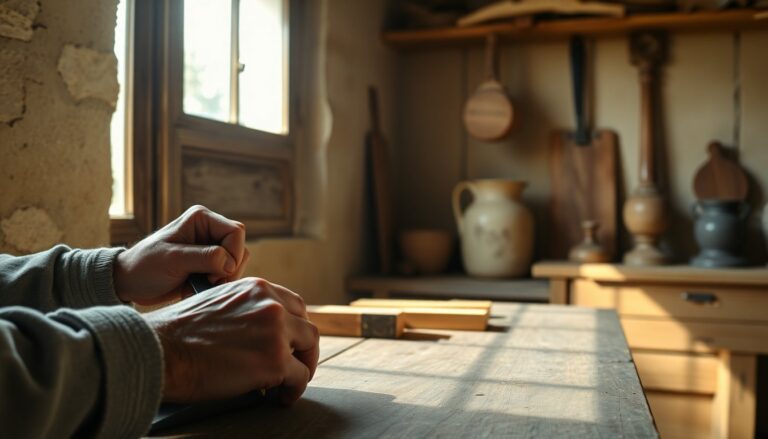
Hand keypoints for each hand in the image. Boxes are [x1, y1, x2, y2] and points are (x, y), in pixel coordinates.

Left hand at [114, 205, 249, 304]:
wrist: (129, 283)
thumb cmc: (145, 266)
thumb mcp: (173, 259)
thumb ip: (205, 257)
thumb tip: (231, 263)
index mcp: (201, 219)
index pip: (235, 232)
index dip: (232, 254)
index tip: (214, 274)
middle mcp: (209, 230)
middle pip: (240, 248)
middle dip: (229, 269)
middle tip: (209, 282)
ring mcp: (210, 248)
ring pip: (237, 262)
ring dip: (224, 278)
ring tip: (200, 286)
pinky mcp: (208, 266)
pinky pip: (228, 274)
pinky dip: (218, 285)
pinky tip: (197, 288)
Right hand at [144, 277, 318, 403]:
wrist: (162, 351)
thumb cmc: (178, 334)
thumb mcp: (217, 303)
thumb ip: (243, 310)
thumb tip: (257, 332)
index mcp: (256, 288)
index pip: (292, 304)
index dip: (295, 326)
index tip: (291, 341)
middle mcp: (271, 304)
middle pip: (306, 325)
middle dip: (304, 347)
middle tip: (297, 363)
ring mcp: (276, 331)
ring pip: (310, 348)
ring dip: (303, 366)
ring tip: (291, 382)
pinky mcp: (276, 360)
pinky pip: (300, 377)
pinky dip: (294, 390)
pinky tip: (282, 397)